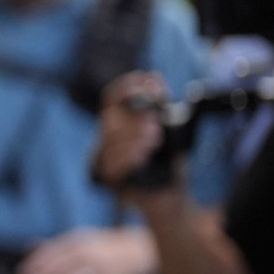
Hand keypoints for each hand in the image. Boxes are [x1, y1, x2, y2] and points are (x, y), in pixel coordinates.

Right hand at [92, 71, 170, 193]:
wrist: (168, 194)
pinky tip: (142, 156)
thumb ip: (160, 106)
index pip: (111, 98)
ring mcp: (104, 156)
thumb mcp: (168, 129)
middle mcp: (108, 137)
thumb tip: (154, 79)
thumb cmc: (168, 161)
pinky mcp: (106, 177)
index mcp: (119, 123)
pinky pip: (110, 164)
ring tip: (153, 141)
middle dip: (133, 119)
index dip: (125, 88)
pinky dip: (127, 158)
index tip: (144, 83)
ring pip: (110, 140)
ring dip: (133, 138)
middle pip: (110, 118)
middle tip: (155, 125)